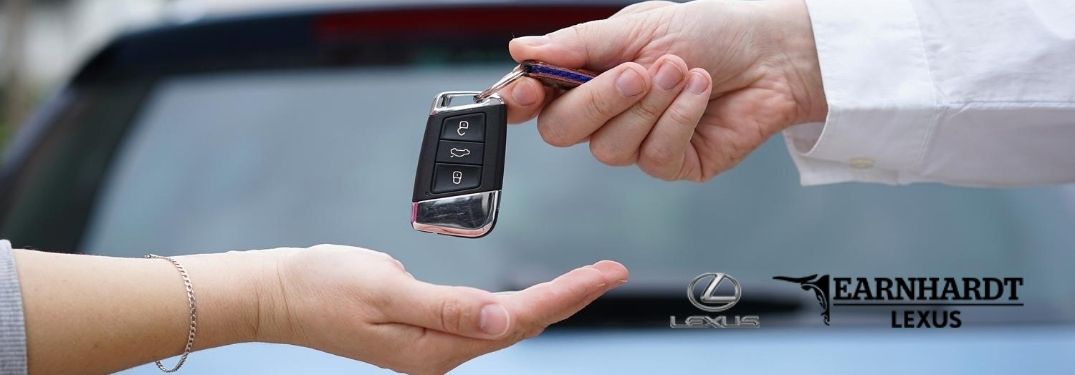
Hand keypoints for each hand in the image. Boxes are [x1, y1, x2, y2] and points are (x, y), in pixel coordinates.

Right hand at [256, 245, 627, 374]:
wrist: (279, 293)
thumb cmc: (323, 287)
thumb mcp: (385, 291)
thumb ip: (446, 307)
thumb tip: (502, 321)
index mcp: (435, 347)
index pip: (519, 319)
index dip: (567, 295)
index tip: (606, 274)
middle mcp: (440, 352)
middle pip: (521, 325)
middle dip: (570, 298)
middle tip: (611, 272)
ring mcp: (433, 343)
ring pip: (506, 324)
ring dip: (549, 303)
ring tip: (586, 282)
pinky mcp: (425, 329)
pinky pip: (483, 319)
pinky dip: (516, 305)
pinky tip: (532, 298)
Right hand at [501, 0, 825, 180]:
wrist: (772, 53)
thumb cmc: (709, 32)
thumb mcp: (638, 27)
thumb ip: (578, 44)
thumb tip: (520, 49)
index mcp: (587, 75)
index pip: (535, 100)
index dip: (520, 100)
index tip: (526, 91)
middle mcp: (605, 113)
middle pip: (562, 131)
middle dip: (598, 101)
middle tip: (637, 71)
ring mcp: (637, 143)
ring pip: (609, 149)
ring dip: (650, 105)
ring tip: (684, 70)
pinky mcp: (672, 165)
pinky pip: (654, 156)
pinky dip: (679, 119)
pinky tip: (701, 92)